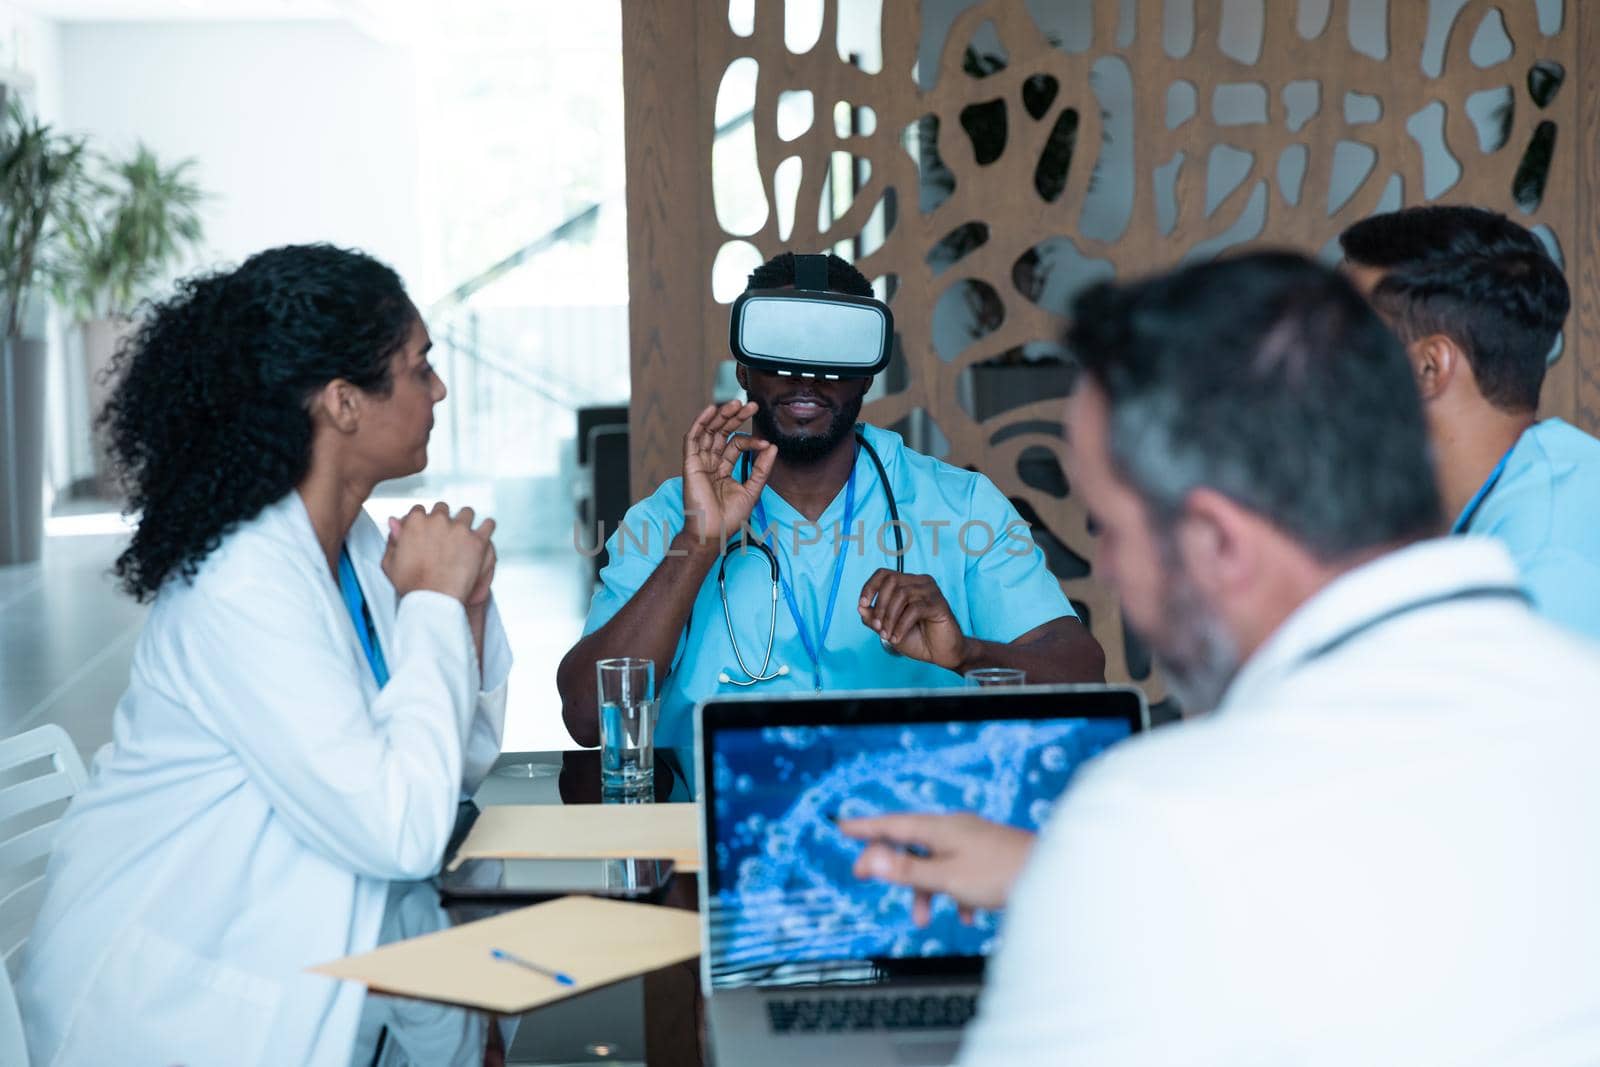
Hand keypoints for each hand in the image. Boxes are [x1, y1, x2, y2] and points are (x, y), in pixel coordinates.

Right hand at [381, 502, 493, 602]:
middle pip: (443, 509)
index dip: (424, 521)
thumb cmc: (410, 585)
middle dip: (444, 519)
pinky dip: (487, 527)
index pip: (420, 510)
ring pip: (467, 513)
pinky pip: (488, 524)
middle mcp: (438, 520)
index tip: (428, 530)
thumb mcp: (390, 562)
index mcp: (415, 521)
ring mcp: (459, 528)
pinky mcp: (477, 540)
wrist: (432, 600)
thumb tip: (394, 521)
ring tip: (466, 533)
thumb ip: (392, 539)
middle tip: (446, 534)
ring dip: (466, 521)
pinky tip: (485, 533)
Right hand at [682, 400, 776, 548]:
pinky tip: (711, 410)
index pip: (736, 445)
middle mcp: (711, 463)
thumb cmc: (729, 518)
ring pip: (709, 432)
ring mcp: (700, 462)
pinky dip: (700, 423)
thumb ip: (762, 468)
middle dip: (735, 418)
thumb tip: (772, 447)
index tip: (764, 443)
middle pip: (722, 433)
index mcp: (724, 469)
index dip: (750, 440)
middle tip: (750, 406)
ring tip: (735, 403)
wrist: (713, 533)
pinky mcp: (690, 464)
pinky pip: (692, 439)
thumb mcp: (752, 489)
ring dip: (721, 416)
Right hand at [839, 812, 1034, 925]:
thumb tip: (870, 859)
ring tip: (922, 919)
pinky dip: (954, 894)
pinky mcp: (988, 858)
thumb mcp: (946, 877)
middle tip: (866, 877)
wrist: (1053, 877)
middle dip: (891, 864)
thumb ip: (908, 870)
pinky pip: (960, 874)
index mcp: (941, 827)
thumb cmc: (1002, 873)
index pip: (893, 823)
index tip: (842, 826)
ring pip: (936, 863)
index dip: (865, 827)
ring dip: (924, 889)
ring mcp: (973, 842)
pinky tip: (965, 916)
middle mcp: (955, 829)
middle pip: (911, 842)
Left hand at [858, 570, 967, 669]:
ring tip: (887, 635)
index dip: (870, 586)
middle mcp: (920, 582)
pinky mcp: (939, 604)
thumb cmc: (917, 639)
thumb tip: (860, 607)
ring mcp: (931, 591)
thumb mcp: (888, 629)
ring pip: (902, 594)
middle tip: (877, 627)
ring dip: (890, 617)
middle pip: (892, 581)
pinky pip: (914, 609)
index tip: (862, 604)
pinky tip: (897, 638)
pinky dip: (901, 625)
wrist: (941, 654)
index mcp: (908, 584)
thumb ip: (874, 618)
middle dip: (880, 605)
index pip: (884, 574)